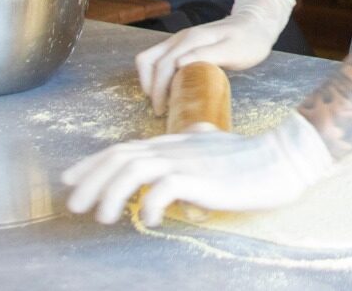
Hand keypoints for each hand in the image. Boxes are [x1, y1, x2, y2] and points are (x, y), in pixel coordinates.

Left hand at [62, 111, 332, 225]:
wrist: (280, 159)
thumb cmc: (249, 156)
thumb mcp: (214, 142)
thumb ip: (197, 137)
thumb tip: (189, 134)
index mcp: (173, 142)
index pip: (123, 148)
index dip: (93, 163)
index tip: (71, 179)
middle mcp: (173, 148)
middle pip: (120, 158)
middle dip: (91, 181)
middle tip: (74, 205)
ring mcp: (185, 161)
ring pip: (133, 170)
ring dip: (111, 193)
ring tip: (104, 216)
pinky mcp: (200, 178)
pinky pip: (163, 189)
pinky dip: (148, 205)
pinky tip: (147, 219)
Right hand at [136, 0, 294, 114]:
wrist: (256, 25)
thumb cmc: (248, 41)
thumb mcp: (232, 50)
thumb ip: (207, 55)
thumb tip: (178, 64)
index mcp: (191, 39)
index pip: (163, 64)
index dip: (158, 88)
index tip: (163, 109)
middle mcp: (180, 38)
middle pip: (150, 60)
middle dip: (151, 87)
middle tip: (161, 110)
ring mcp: (179, 40)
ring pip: (150, 57)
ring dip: (150, 79)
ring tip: (161, 100)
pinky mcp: (181, 45)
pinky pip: (159, 59)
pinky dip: (156, 75)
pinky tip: (168, 89)